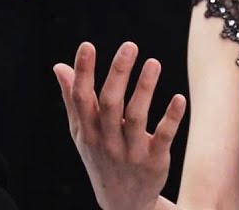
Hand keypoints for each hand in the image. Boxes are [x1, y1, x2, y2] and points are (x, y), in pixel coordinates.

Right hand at [54, 42, 184, 209]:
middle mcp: (107, 142)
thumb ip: (72, 99)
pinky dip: (171, 118)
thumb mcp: (82, 133)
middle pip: (110, 104)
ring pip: (136, 118)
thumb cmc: (100, 158)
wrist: (123, 203)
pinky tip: (179, 98)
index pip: (82, 98)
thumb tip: (59, 66)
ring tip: (154, 62)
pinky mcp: (154, 161)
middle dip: (118, 73)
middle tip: (129, 46)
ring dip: (145, 89)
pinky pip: (163, 137)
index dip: (83, 72)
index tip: (87, 45)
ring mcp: (131, 152)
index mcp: (88, 131)